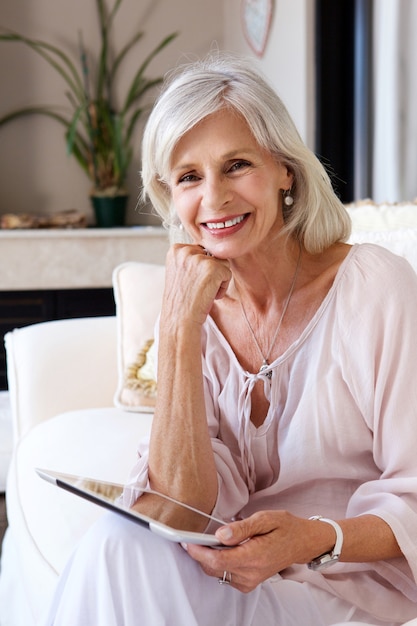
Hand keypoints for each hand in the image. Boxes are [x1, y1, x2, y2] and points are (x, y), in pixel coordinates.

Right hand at [163, 244, 231, 326]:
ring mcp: (199, 258)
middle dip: (210, 273)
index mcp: (176, 250)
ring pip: (222, 263)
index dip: (200, 270)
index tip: (191, 283)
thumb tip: (212, 253)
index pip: (201, 250)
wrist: (179, 321)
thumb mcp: (180, 273)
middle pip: (212, 255)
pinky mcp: (212, 268)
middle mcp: (186, 250)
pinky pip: (228, 274)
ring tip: (203, 293)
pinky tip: (208, 296)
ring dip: (217, 280)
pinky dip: (222, 288)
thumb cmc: (182, 302)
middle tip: (197, 289)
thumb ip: (192, 260)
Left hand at [186, 510, 312, 592]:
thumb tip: (219, 534)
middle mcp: (251, 573)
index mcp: (255, 556)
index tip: (186, 541)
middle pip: (214, 568)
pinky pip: (225, 575)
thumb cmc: (284, 527)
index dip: (198, 552)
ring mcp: (250, 581)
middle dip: (200, 554)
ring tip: (208, 541)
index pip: (218, 559)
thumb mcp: (265, 518)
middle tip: (193, 537)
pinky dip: (218, 563)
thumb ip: (241, 527)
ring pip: (217, 573)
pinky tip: (222, 549)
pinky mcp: (248, 583)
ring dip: (208, 558)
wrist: (301, 543)